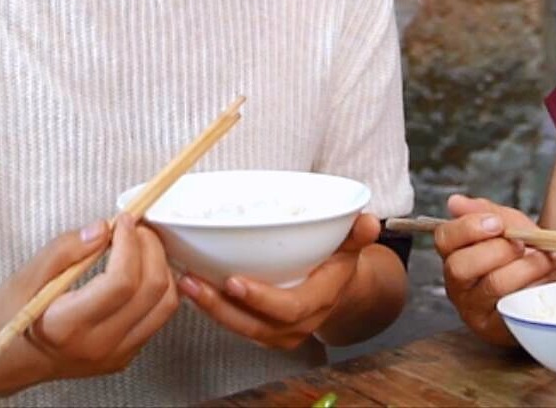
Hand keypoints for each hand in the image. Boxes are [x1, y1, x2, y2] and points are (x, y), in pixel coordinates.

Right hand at [0, 214, 180, 395]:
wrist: (3, 363)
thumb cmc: (8, 319)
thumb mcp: (24, 277)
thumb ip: (64, 250)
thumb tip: (102, 228)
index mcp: (68, 326)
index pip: (121, 282)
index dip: (129, 243)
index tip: (123, 221)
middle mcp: (97, 346)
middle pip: (151, 290)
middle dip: (150, 248)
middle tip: (134, 227)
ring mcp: (114, 355)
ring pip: (164, 305)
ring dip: (160, 267)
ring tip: (140, 245)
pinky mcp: (123, 356)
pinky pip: (157, 318)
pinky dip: (157, 288)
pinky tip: (140, 270)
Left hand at [179, 213, 379, 349]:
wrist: (341, 289)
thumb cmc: (340, 261)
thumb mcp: (353, 243)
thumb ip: (358, 233)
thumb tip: (368, 222)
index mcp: (319, 300)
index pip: (289, 308)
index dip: (261, 299)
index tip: (234, 281)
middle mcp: (298, 323)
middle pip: (256, 325)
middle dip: (221, 306)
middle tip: (194, 282)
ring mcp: (279, 332)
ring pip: (241, 328)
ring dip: (210, 308)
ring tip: (186, 283)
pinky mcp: (263, 330)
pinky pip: (236, 324)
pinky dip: (213, 309)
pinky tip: (193, 289)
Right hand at [435, 193, 555, 345]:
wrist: (550, 284)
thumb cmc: (524, 254)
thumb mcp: (509, 225)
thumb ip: (487, 212)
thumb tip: (455, 202)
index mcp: (455, 254)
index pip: (444, 239)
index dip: (469, 228)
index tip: (498, 224)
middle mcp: (457, 285)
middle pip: (460, 266)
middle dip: (499, 249)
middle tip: (524, 244)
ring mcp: (474, 310)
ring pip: (493, 284)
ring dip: (527, 265)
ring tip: (548, 257)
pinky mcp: (496, 329)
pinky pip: (514, 305)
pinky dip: (537, 285)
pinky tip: (550, 276)